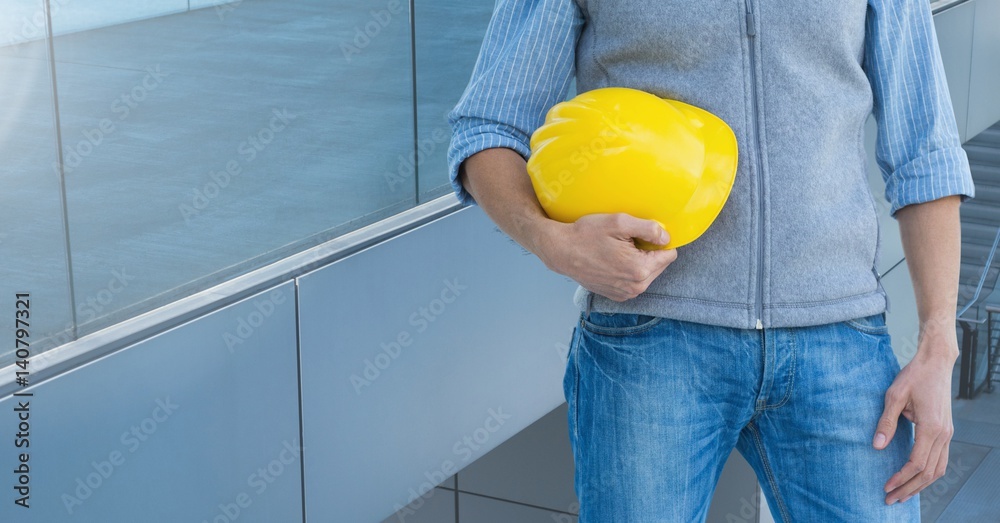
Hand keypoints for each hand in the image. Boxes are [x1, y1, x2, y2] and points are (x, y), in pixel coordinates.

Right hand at [536, 213, 677, 301]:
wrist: (561, 251)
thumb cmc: (586, 235)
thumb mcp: (619, 222)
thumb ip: (649, 228)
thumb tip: (666, 237)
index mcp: (640, 269)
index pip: (669, 255)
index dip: (659, 241)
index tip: (643, 235)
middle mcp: (635, 287)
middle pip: (660, 265)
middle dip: (649, 252)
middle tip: (627, 241)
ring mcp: (625, 293)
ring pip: (647, 274)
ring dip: (639, 261)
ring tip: (618, 250)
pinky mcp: (616, 295)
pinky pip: (633, 281)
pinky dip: (628, 271)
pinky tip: (613, 260)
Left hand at [874, 335, 957, 504]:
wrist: (936, 363)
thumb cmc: (914, 376)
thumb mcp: (894, 396)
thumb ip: (886, 422)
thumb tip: (876, 446)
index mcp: (931, 428)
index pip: (916, 463)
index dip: (901, 478)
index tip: (886, 487)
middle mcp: (943, 434)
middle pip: (929, 472)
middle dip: (909, 488)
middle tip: (890, 499)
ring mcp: (947, 433)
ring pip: (939, 469)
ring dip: (921, 485)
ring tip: (903, 495)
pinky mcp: (945, 431)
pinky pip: (941, 460)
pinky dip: (929, 473)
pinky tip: (916, 478)